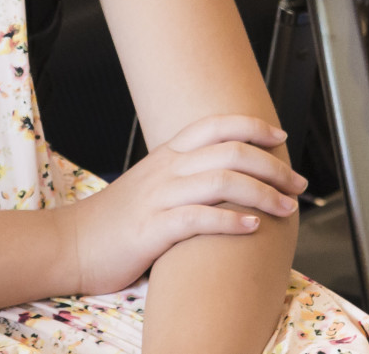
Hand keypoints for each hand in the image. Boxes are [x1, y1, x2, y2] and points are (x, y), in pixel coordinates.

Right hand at [62, 113, 303, 296]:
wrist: (73, 243)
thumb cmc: (115, 221)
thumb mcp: (150, 186)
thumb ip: (182, 176)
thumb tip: (223, 176)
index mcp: (166, 156)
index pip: (215, 125)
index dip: (252, 126)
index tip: (281, 137)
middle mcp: (166, 170)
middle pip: (229, 150)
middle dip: (271, 165)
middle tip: (296, 185)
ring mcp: (159, 198)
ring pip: (221, 181)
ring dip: (262, 193)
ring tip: (285, 209)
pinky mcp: (152, 229)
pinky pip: (199, 218)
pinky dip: (231, 221)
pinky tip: (252, 228)